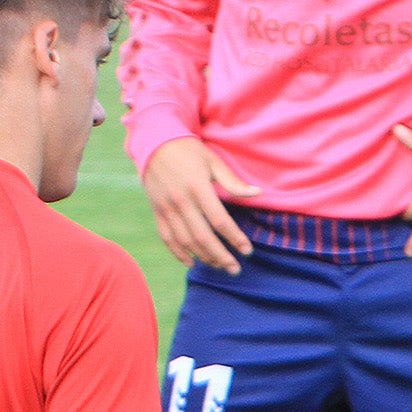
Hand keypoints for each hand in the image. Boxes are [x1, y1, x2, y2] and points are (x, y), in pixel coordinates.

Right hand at [140, 138, 258, 272]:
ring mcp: (166, 208)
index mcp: (197, 188)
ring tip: (219, 266)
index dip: (235, 238)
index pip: (220, 221)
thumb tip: (258, 194)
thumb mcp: (213, 161)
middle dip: (221, 256)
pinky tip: (192, 262)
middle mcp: (180, 201)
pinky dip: (178, 253)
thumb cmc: (189, 151)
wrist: (153, 142)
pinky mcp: (157, 211)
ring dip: (203, 257)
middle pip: (202, 237)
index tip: (247, 250)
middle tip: (235, 269)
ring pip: (185, 241)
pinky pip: (167, 237)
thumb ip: (233, 182)